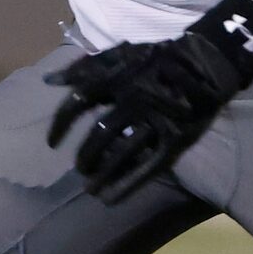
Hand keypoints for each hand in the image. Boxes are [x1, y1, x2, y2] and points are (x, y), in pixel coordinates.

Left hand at [45, 31, 252, 203]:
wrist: (205, 64)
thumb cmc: (157, 59)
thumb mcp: (119, 54)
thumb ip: (84, 67)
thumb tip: (47, 81)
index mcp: (117, 78)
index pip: (78, 102)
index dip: (61, 125)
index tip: (52, 143)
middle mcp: (134, 101)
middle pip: (99, 134)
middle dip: (85, 156)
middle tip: (80, 168)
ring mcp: (155, 121)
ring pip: (121, 154)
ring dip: (102, 174)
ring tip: (90, 188)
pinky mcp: (174, 139)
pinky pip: (147, 167)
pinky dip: (126, 185)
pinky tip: (109, 199)